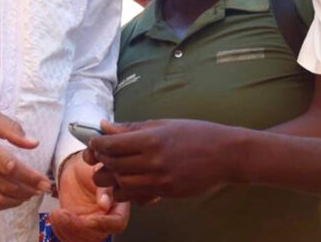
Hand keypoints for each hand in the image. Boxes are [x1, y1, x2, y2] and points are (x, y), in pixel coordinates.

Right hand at [0, 102, 50, 211]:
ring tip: (31, 195)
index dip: (29, 176)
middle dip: (28, 190)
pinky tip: (12, 199)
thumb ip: (10, 128)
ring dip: (17, 200)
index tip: (44, 180)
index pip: (8, 165)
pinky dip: (1, 205)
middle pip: (5, 185)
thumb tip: (33, 143)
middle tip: (44, 189)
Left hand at [49, 153, 129, 241]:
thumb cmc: (90, 168)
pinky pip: (69, 237)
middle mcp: (106, 219)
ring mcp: (90, 225)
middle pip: (98, 235)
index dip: (104, 224)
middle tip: (65, 213)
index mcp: (118, 206)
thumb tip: (105, 204)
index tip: (90, 218)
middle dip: (79, 227)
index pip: (117, 223)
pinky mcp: (75, 227)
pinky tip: (55, 215)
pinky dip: (60, 230)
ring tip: (57, 213)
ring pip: (82, 240)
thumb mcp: (98, 172)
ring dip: (67, 230)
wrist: (75, 170)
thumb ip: (104, 188)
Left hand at [87, 119, 238, 201]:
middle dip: (100, 161)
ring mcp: (160, 180)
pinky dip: (127, 190)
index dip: (97, 144)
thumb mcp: (165, 124)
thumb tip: (105, 126)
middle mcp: (153, 161)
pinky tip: (130, 181)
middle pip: (112, 166)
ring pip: (121, 185)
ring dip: (112, 178)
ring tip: (114, 169)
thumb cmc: (197, 134)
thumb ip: (133, 128)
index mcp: (152, 139)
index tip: (93, 142)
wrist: (227, 155)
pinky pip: (137, 195)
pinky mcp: (166, 193)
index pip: (111, 145)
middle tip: (100, 155)